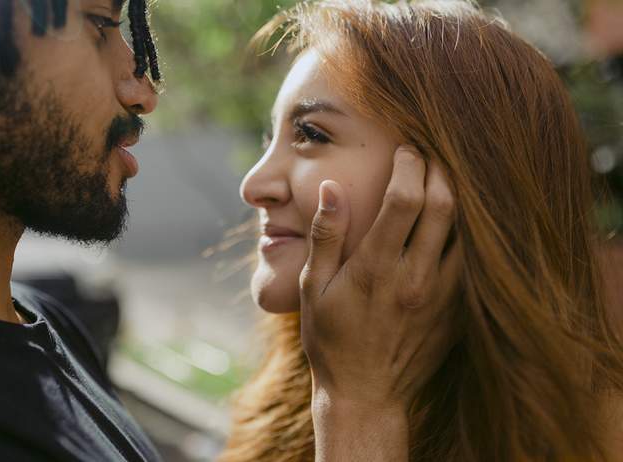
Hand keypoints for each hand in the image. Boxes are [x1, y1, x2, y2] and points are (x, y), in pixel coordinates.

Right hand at [301, 145, 461, 414]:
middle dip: (439, 169)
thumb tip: (334, 188)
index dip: (409, 164)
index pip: (405, 198)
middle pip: (444, 204)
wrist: (365, 394)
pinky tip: (454, 221)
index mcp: (376, 267)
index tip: (405, 148)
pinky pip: (471, 260)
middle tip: (430, 153)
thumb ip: (326, 235)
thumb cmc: (330, 339)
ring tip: (445, 177)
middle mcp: (415, 277)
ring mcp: (442, 295)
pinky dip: (466, 232)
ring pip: (465, 230)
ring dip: (458, 197)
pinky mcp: (456, 311)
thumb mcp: (314, 288)